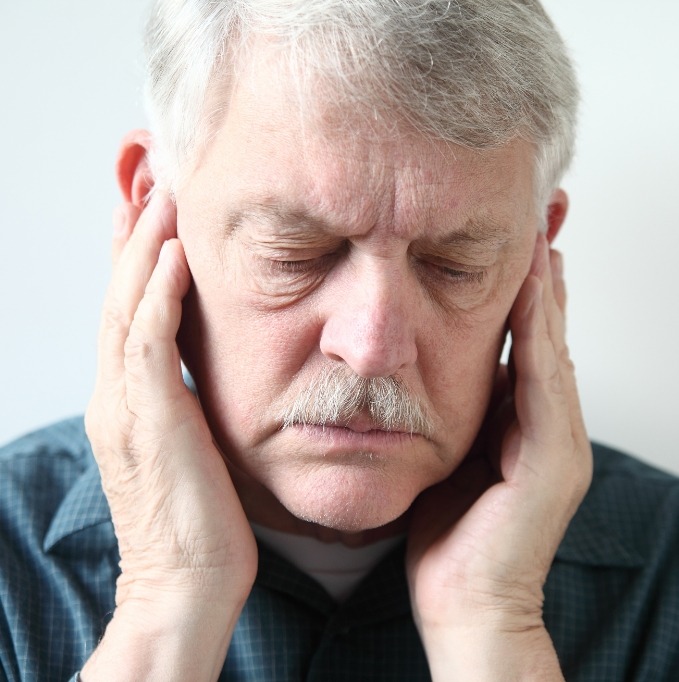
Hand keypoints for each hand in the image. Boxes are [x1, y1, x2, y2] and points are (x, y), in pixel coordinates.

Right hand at [82, 194, 256, 680]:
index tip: (151, 210)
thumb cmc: (199, 521)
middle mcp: (116, 394)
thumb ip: (186, 404)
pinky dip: (156, 292)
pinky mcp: (149, 420)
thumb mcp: (189, 448)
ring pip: (126, 306)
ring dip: (142, 245)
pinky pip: (148, 341)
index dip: (134, 256)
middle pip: (118, 294)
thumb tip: (204, 373)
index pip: (127, 310)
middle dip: (131, 232)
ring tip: (158, 191)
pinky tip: (172, 252)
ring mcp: (125, 405)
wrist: (185, 585)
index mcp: (127, 399)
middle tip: (145, 177)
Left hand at [406, 235, 591, 679]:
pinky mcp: (554, 460)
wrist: (465, 604)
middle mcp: (546, 422)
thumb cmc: (446, 535)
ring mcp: (557, 440)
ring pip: (552, 345)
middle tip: (544, 209)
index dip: (521, 285)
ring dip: (545, 288)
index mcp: (516, 421)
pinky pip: (544, 381)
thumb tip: (420, 372)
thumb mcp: (442, 459)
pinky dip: (538, 332)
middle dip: (544, 270)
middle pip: (546, 329)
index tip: (513, 234)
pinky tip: (533, 288)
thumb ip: (447, 415)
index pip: (522, 337)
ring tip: (541, 230)